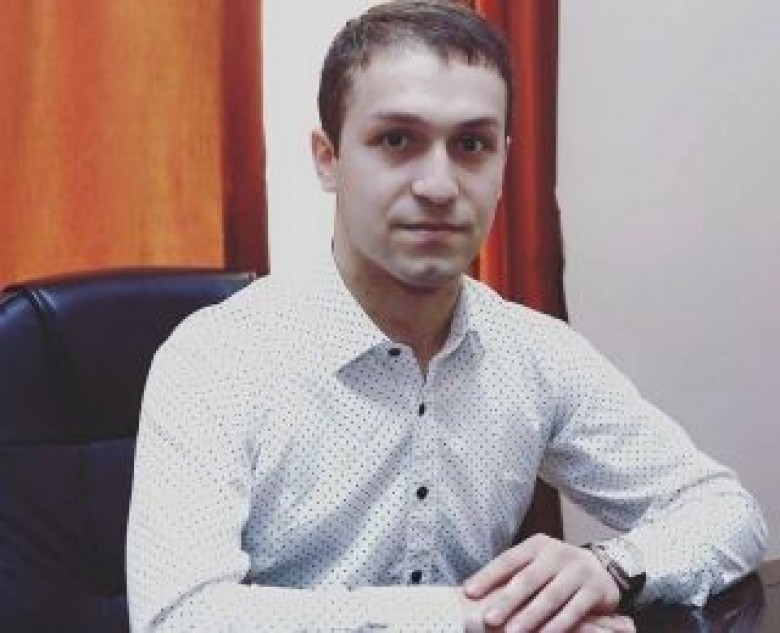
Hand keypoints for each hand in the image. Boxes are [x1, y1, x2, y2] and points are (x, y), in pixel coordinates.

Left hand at [462, 534, 621, 632]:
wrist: (603, 569)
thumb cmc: (556, 571)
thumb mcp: (536, 564)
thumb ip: (511, 576)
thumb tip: (471, 590)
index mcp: (536, 545)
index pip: (508, 559)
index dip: (488, 576)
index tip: (468, 593)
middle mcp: (557, 553)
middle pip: (528, 578)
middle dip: (507, 600)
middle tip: (489, 619)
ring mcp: (578, 570)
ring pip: (551, 596)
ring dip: (530, 616)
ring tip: (513, 632)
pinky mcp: (596, 588)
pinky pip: (574, 609)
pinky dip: (558, 625)